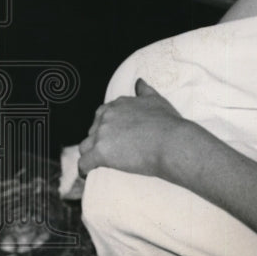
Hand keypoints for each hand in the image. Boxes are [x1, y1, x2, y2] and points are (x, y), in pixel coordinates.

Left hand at [77, 78, 192, 179]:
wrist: (173, 142)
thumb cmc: (168, 123)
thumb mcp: (156, 100)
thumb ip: (144, 90)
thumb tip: (138, 82)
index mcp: (117, 105)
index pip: (102, 115)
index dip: (107, 128)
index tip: (114, 137)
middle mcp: (106, 116)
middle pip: (93, 130)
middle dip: (99, 140)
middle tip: (112, 152)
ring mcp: (102, 134)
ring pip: (85, 146)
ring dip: (90, 154)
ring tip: (97, 164)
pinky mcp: (101, 152)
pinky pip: (84, 162)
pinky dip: (84, 169)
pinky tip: (86, 174)